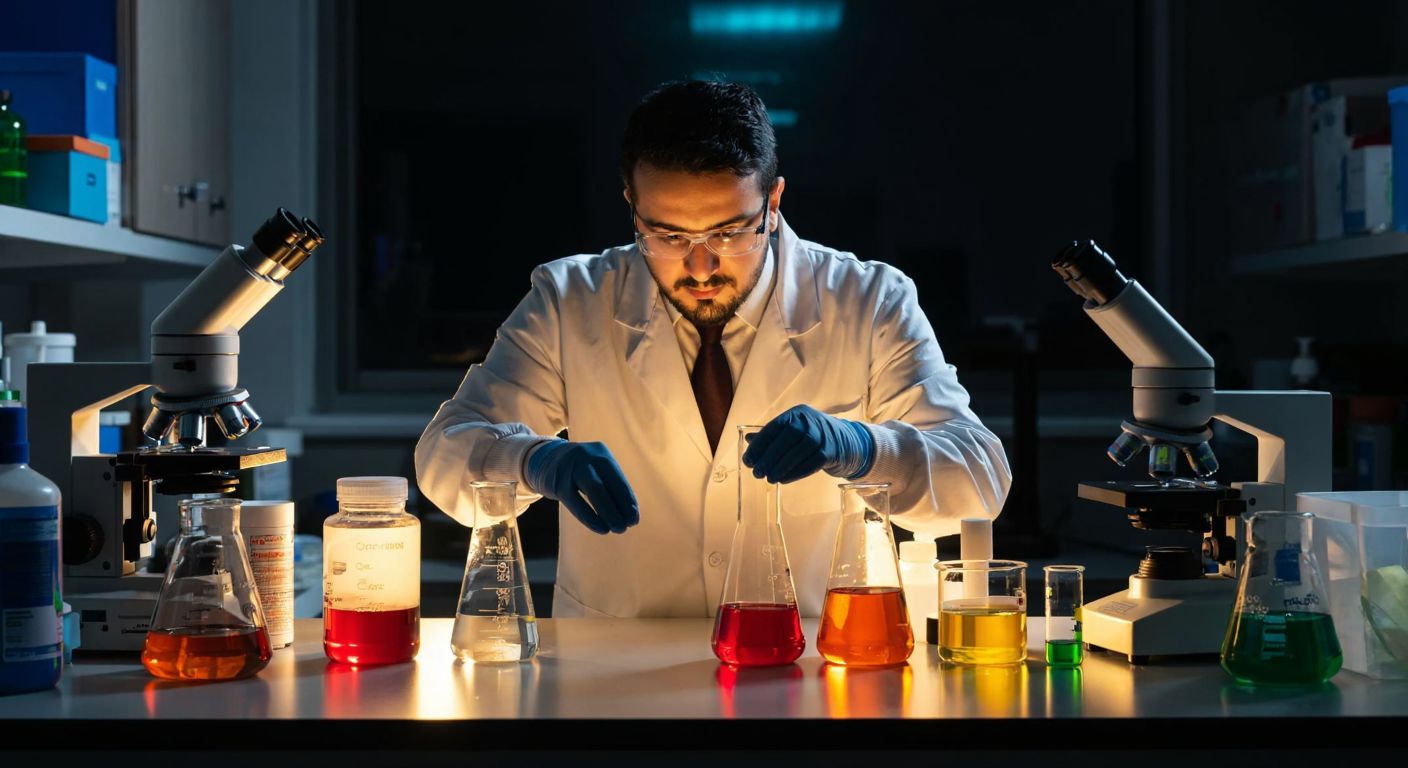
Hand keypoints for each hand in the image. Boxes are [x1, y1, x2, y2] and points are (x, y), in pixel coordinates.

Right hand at [525, 440, 639, 534]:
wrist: (543, 459)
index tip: (635, 520)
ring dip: (607, 513)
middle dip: (619, 508)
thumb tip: (630, 512)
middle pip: (607, 484)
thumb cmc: (578, 470)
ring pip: (593, 491)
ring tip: (616, 529)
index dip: (628, 501)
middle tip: (625, 527)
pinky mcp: (557, 482)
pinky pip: (575, 502)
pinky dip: (589, 517)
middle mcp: (586, 456)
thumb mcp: (595, 470)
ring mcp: (570, 468)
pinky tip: (599, 528)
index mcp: (600, 453)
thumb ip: (611, 486)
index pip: (619, 479)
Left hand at [742, 404, 874, 483]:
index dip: (758, 445)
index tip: (747, 460)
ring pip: (797, 453)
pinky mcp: (830, 452)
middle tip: (756, 473)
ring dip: (780, 468)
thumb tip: (748, 440)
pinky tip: (783, 480)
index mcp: (797, 413)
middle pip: (785, 439)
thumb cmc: (813, 436)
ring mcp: (822, 436)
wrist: (846, 441)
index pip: (774, 427)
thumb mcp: (794, 429)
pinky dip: (794, 473)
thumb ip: (772, 434)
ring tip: (768, 479)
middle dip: (768, 458)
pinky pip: (809, 465)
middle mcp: (810, 421)